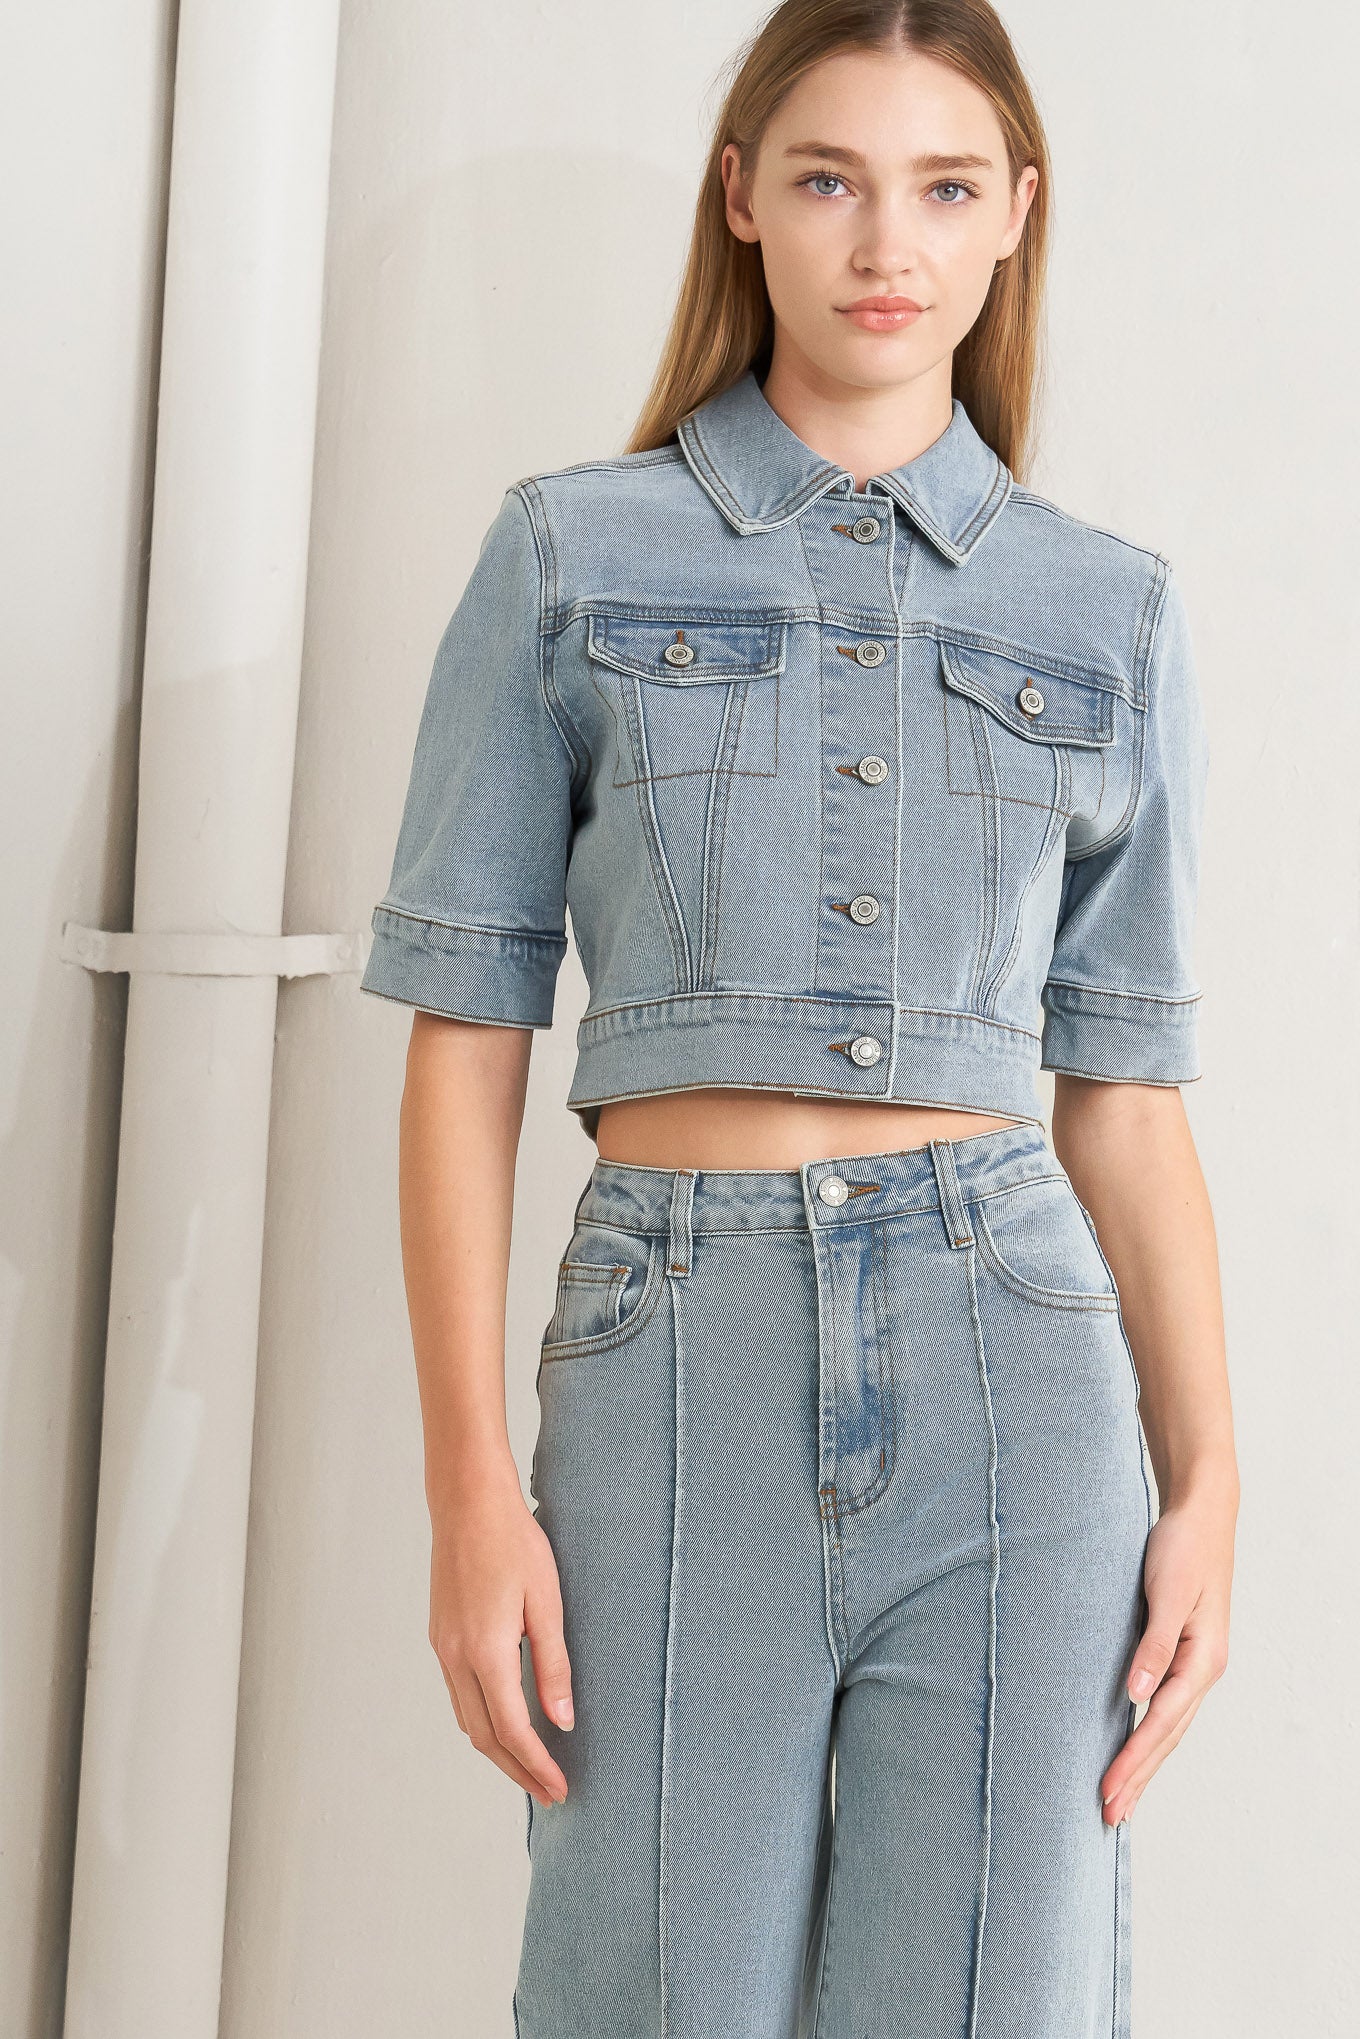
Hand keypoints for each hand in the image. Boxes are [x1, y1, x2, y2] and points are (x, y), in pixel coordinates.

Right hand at [428, 1465, 575, 1809]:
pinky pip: (459, 1695)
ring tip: (531, 1766)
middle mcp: (456, 1657)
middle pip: (484, 1736)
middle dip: (517, 1770)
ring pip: (467, 1719)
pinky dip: (483, 1720)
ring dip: (498, 1749)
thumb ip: (554, 1665)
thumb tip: (563, 1722)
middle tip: (550, 1792)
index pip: (512, 1730)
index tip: (561, 1789)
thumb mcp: (546, 1602)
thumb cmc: (514, 1543)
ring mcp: (443, 1647)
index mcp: (485, 1652)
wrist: (467, 1503)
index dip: (537, 1767)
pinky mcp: (440, 1635)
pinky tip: (505, 1721)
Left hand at [1100, 1474, 1236, 1825]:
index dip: (1133, 1760)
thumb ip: (1155, 1645)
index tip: (1107, 1791)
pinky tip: (1133, 1749)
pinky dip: (1147, 1735)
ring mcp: (1194, 1664)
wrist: (1201, 1513)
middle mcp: (1202, 1670)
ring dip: (1143, 1764)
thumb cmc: (1183, 1547)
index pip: (1162, 1723)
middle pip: (1166, 1736)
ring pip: (1166, 1727)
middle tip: (1108, 1816)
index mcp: (1203, 1660)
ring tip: (1120, 1800)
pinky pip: (1163, 1707)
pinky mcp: (1180, 1652)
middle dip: (1137, 1777)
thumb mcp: (1168, 1592)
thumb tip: (1137, 1694)